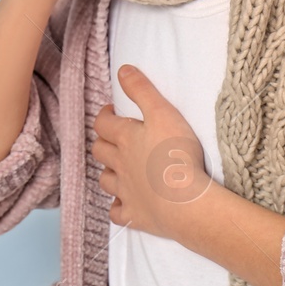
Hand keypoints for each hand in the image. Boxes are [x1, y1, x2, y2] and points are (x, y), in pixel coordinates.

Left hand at [91, 64, 211, 241]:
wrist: (184, 201)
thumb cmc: (176, 153)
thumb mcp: (162, 112)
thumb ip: (142, 90)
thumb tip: (122, 70)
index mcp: (125, 138)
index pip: (103, 123)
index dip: (105, 115)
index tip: (111, 112)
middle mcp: (119, 164)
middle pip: (100, 151)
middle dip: (104, 142)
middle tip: (116, 138)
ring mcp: (125, 191)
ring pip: (105, 180)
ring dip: (109, 173)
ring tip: (119, 169)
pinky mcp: (134, 215)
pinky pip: (117, 212)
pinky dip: (118, 206)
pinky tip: (125, 203)